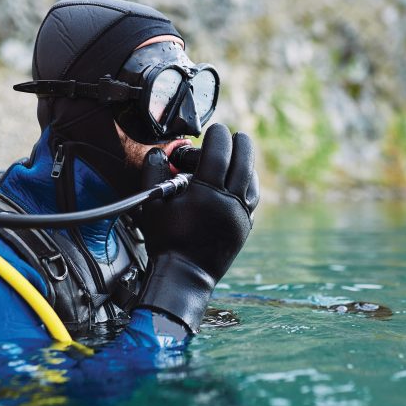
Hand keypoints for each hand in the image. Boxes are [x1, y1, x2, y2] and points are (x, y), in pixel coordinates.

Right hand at [135, 123, 259, 330]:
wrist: (184, 277)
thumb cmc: (165, 242)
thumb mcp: (152, 206)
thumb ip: (153, 174)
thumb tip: (157, 153)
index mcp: (207, 193)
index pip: (219, 152)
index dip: (219, 136)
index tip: (216, 129)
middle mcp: (229, 202)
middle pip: (243, 162)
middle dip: (240, 144)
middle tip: (236, 135)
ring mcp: (240, 216)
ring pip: (252, 181)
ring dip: (248, 164)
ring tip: (241, 155)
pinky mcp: (244, 228)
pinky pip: (253, 200)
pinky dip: (250, 185)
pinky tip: (243, 182)